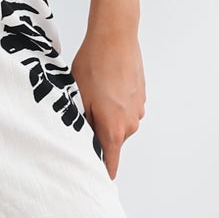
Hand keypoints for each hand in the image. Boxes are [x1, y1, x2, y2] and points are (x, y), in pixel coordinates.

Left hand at [71, 16, 144, 179]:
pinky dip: (114, 105)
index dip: (99, 173)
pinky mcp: (140, 98)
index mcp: (114, 129)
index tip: (91, 181)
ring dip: (105, 117)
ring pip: (117, 125)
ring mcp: (138, 110)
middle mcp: (130, 124)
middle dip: (96, 134)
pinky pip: (124, 111)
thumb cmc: (94, 64)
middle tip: (81, 115)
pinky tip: (104, 87)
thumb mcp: (78, 98)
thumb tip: (81, 145)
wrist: (116, 36)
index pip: (109, 164)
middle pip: (111, 142)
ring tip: (93, 95)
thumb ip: (82, 127)